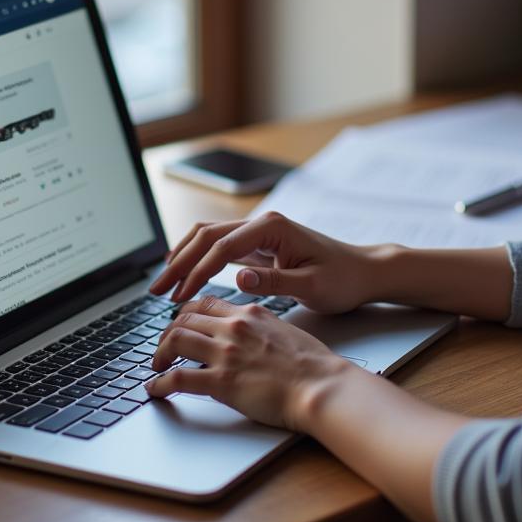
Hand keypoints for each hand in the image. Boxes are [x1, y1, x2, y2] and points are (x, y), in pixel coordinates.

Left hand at [147, 295, 351, 430]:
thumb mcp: (285, 331)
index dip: (187, 311)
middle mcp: (234, 327)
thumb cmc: (313, 365)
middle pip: (185, 317)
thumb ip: (261, 329)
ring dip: (160, 353)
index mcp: (250, 313)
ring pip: (176, 339)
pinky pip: (178, 377)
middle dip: (168, 331)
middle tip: (164, 345)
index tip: (181, 321)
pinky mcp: (222, 381)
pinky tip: (155, 389)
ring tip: (157, 366)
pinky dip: (160, 383)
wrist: (321, 386)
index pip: (207, 303)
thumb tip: (250, 338)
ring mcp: (226, 353)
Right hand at [149, 210, 377, 312]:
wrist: (364, 271)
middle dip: (178, 262)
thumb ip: (274, 283)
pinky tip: (185, 276)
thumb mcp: (312, 286)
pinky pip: (219, 247)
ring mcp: (259, 232)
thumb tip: (237, 279)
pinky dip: (198, 259)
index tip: (179, 297)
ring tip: (164, 284)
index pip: (221, 248)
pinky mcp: (259, 244)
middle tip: (157, 290)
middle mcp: (262, 223)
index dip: (196, 272)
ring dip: (183, 258)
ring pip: (208, 237)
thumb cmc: (343, 279)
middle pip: (206, 236)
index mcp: (273, 228)